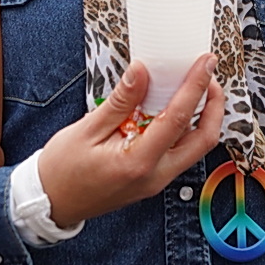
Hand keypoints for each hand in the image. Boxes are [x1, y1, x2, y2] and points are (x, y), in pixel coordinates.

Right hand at [39, 56, 224, 229]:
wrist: (51, 202)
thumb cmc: (63, 169)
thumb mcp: (87, 129)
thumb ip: (120, 101)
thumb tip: (142, 71)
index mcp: (138, 163)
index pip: (177, 119)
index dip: (195, 86)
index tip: (206, 62)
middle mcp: (155, 176)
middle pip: (203, 140)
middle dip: (214, 105)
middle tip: (208, 76)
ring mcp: (157, 181)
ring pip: (195, 148)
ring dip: (202, 117)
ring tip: (193, 87)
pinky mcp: (153, 179)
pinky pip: (180, 152)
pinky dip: (185, 128)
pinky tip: (173, 108)